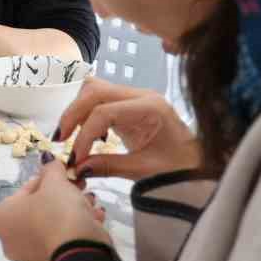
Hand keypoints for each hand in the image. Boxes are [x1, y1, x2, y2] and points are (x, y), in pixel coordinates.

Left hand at [0, 158, 111, 260]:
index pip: (25, 191)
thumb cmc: (58, 212)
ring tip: (90, 204)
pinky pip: (61, 242)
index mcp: (1, 217)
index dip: (47, 180)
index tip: (64, 176)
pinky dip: (74, 231)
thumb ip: (51, 170)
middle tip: (79, 187)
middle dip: (62, 197)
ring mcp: (28, 257)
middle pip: (39, 210)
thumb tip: (50, 163)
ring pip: (51, 227)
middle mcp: (9, 240)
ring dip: (72, 212)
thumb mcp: (55, 182)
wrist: (78, 253)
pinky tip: (93, 220)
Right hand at [54, 79, 201, 181]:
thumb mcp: (144, 170)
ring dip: (77, 110)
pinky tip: (88, 136)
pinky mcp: (130, 105)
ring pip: (94, 89)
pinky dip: (87, 114)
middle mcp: (142, 95)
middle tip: (62, 140)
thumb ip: (108, 166)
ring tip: (72, 137)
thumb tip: (77, 168)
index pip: (104, 111)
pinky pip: (100, 100)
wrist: (199, 165)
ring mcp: (135, 97)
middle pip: (94, 90)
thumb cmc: (180, 168)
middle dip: (73, 114)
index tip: (76, 158)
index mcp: (151, 108)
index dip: (84, 134)